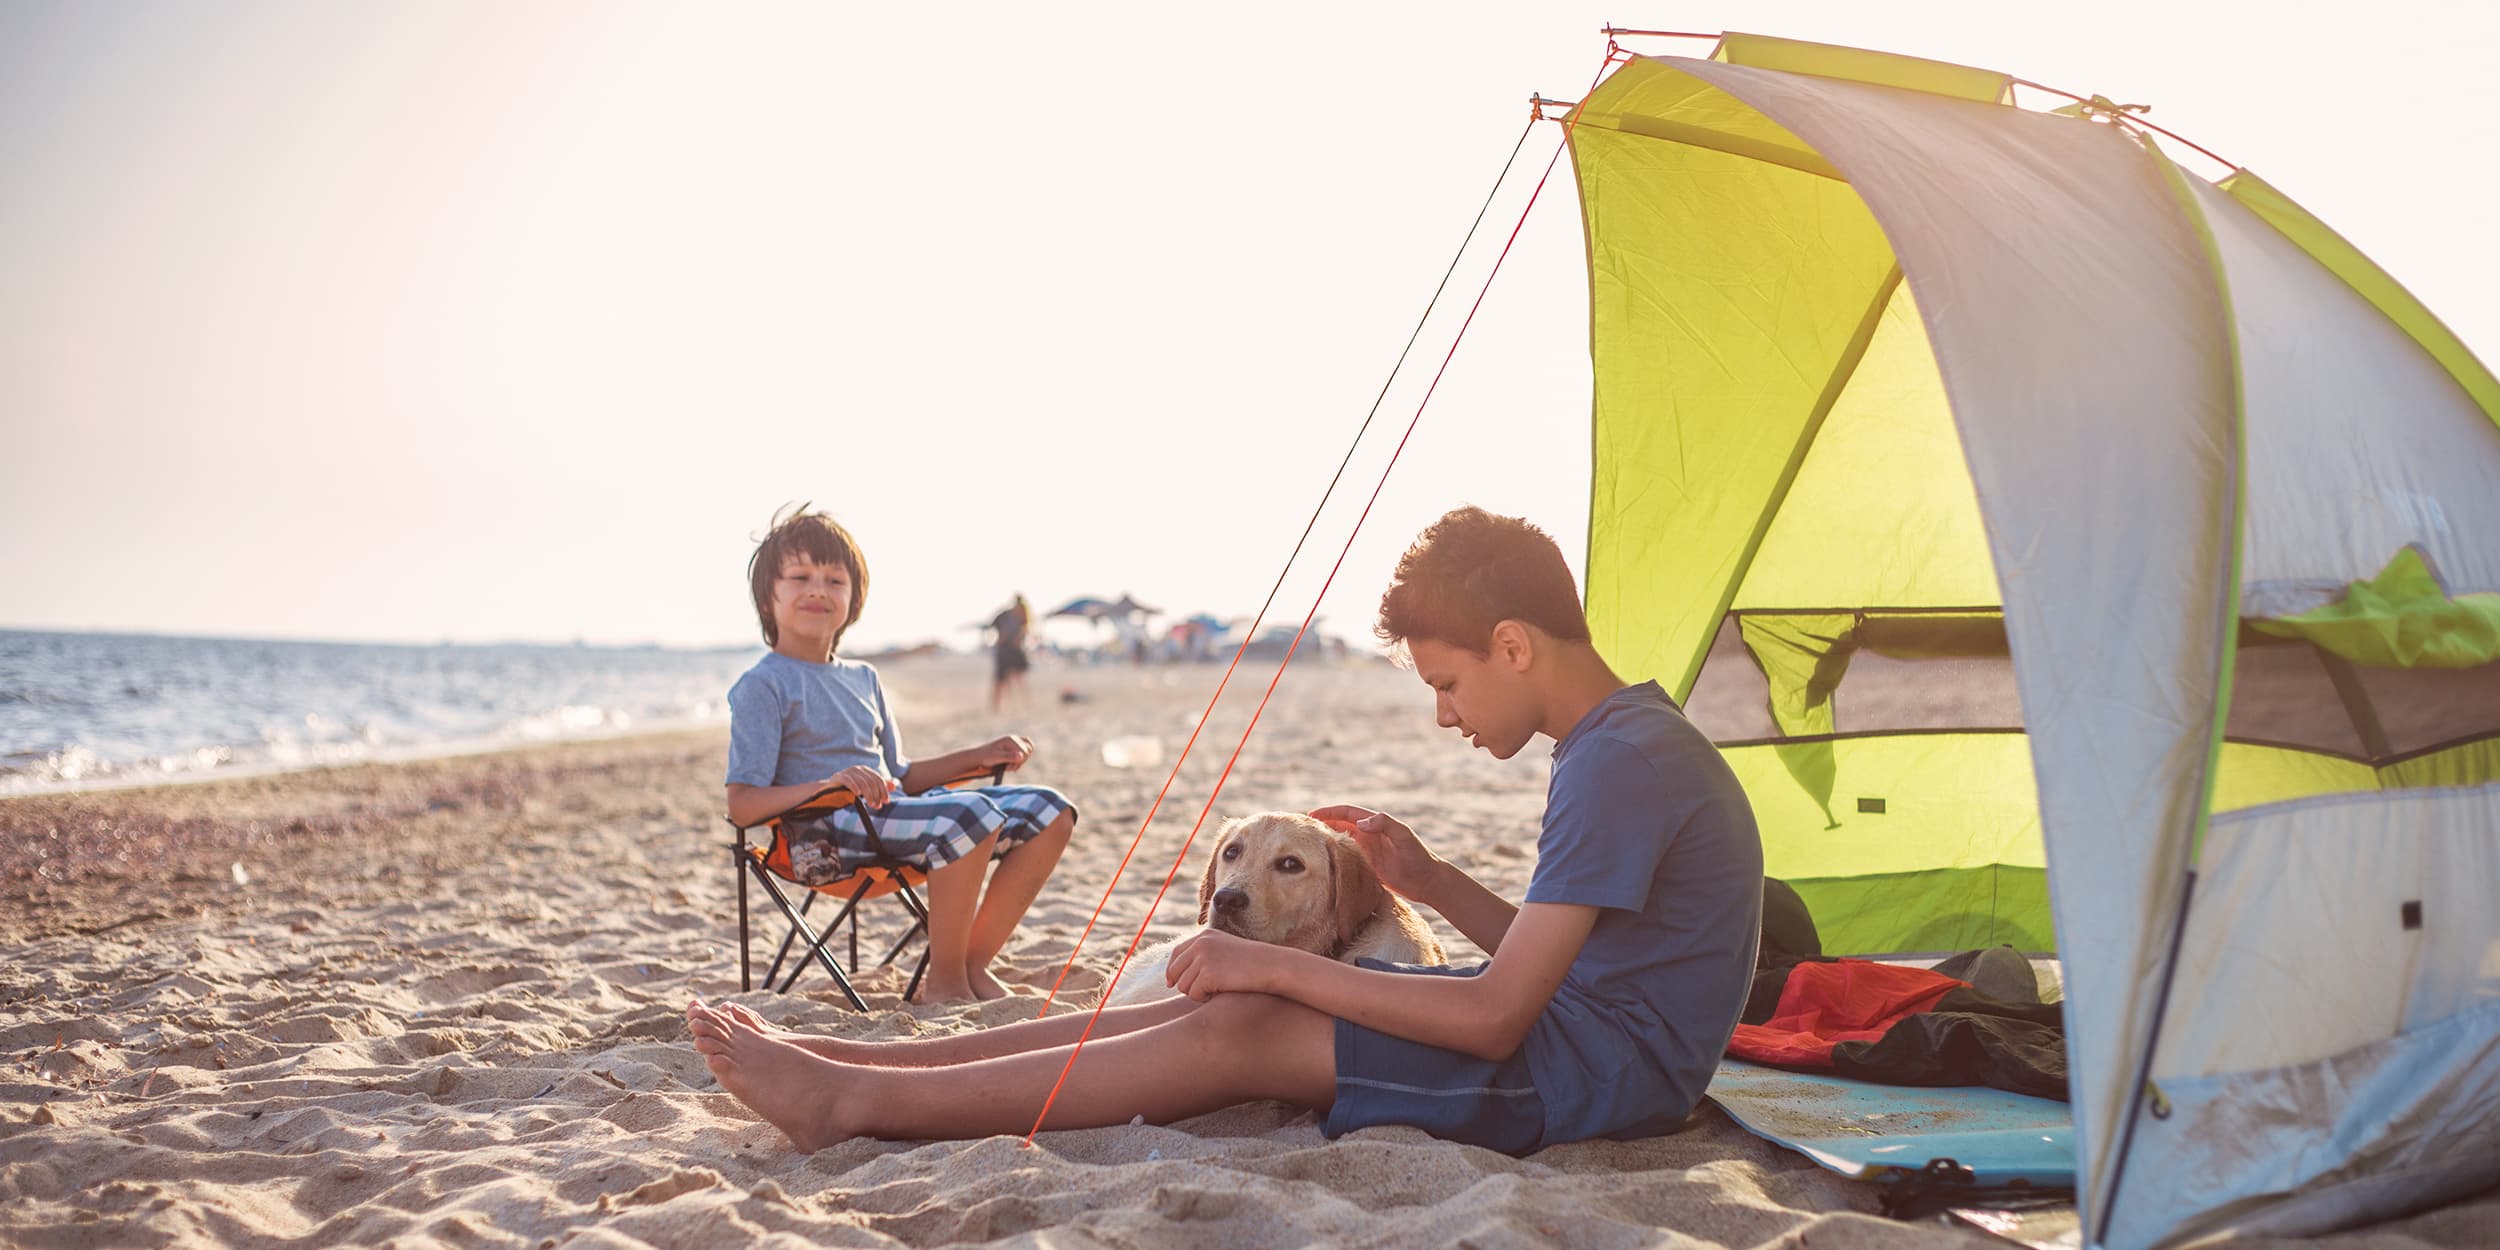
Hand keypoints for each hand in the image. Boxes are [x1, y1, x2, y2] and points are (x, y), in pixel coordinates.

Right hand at [830, 765, 894, 807]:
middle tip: (878, 806)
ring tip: (871, 805)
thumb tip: (894, 785)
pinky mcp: (839, 776)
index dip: (884, 790)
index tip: (886, 802)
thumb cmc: (850, 790)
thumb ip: (879, 786)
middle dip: (876, 795)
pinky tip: (857, 794)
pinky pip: (848, 781)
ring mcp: (848, 772)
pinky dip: (854, 787)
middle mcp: (858, 769)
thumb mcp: (866, 788)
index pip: (878, 779)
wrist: (830, 790)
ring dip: (868, 795)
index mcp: (865, 770)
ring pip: (862, 782)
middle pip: (871, 782)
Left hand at [979, 735, 1032, 770]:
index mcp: (1010, 739)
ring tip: (1008, 765)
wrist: (979, 757)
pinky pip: (1026, 750)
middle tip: (1007, 766)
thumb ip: (1008, 757)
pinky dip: (1022, 758)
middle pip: (1027, 752)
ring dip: (1019, 761)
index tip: (1007, 767)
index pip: (1024, 752)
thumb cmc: (986, 757)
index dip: (1018, 762)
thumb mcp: (996, 758)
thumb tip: (1021, 756)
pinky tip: (1012, 763)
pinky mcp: (1014, 746)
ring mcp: (1015, 742)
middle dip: (1019, 762)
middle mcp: (1014, 738)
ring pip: (1028, 752)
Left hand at [1164, 928, 1278, 1000]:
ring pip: (1183, 985)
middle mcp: (1201, 944)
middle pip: (1175, 971)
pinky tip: (1220, 994)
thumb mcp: (1226, 951)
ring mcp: (1203, 958)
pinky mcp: (1208, 974)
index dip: (1173, 970)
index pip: (1176, 954)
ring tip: (1217, 990)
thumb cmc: (1252, 964)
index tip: (1171, 983)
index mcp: (1204, 936)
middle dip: (1185, 984)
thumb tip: (1177, 973)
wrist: (1272, 966)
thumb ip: (1205, 955)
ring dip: (1197, 993)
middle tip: (1203, 990)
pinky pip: (1194, 994)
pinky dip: (1204, 999)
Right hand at [1309, 804, 1441, 900]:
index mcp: (1375, 824)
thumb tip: (1361, 822)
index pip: (1347, 813)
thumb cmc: (1418, 857)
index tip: (1312, 815)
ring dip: (1325, 841)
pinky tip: (1320, 864)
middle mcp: (1369, 836)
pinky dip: (1333, 859)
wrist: (1428, 881)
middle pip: (1340, 825)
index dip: (1330, 812)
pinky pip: (1346, 859)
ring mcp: (1367, 851)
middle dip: (1322, 824)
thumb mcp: (1404, 836)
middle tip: (1301, 829)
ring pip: (1340, 842)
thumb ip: (1385, 824)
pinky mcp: (1367, 867)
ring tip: (1306, 845)